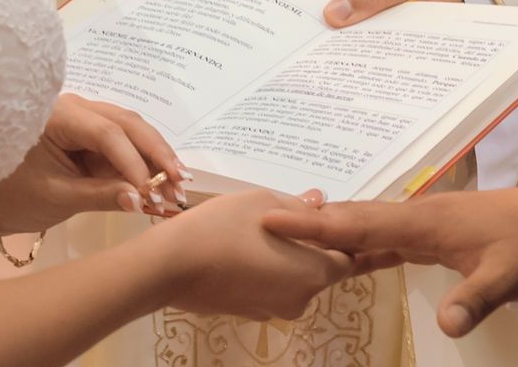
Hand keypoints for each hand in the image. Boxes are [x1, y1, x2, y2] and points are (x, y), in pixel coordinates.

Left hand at [45, 93, 190, 210]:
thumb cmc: (18, 194)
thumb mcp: (58, 196)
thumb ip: (101, 196)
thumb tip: (142, 200)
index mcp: (59, 116)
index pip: (107, 133)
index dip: (133, 161)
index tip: (150, 191)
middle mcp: (80, 109)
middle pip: (130, 125)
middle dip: (158, 155)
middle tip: (179, 182)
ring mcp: (93, 121)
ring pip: (137, 133)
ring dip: (159, 160)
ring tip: (178, 186)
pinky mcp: (102, 138)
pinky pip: (132, 147)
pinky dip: (150, 165)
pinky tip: (168, 181)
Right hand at [150, 190, 352, 319]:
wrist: (171, 266)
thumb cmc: (224, 227)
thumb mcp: (265, 203)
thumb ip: (299, 207)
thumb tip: (318, 203)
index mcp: (313, 273)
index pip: (346, 260)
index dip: (338, 240)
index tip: (322, 225)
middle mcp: (299, 300)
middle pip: (318, 272)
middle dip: (308, 249)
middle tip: (283, 222)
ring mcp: (271, 311)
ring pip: (291, 281)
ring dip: (284, 260)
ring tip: (257, 234)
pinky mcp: (247, 314)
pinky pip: (268, 290)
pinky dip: (264, 273)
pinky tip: (240, 252)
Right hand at [263, 185, 517, 335]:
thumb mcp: (508, 274)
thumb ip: (475, 298)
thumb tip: (444, 328)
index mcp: (422, 222)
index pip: (359, 223)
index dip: (315, 224)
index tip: (274, 218)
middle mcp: (412, 216)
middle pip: (352, 216)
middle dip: (309, 220)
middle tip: (268, 222)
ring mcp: (419, 221)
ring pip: (364, 222)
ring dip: (329, 227)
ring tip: (294, 233)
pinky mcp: (426, 230)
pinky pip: (381, 233)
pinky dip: (356, 238)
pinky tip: (346, 249)